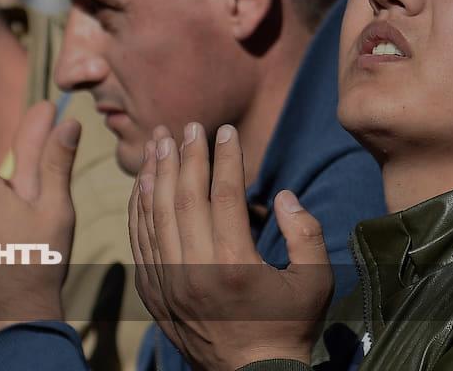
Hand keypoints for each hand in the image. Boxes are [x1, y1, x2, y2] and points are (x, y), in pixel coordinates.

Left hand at [130, 123, 331, 369]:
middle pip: (184, 198)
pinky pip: (139, 239)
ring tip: (159, 141)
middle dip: (186, 157)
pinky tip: (142, 181)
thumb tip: (282, 195)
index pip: (225, 196)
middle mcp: (195, 270)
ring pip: (154, 215)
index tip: (225, 130)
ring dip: (155, 173)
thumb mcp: (314, 283)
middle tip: (188, 125)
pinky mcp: (151, 291)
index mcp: (234, 265)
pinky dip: (138, 207)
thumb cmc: (288, 327)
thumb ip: (305, 234)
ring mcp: (167, 281)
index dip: (225, 159)